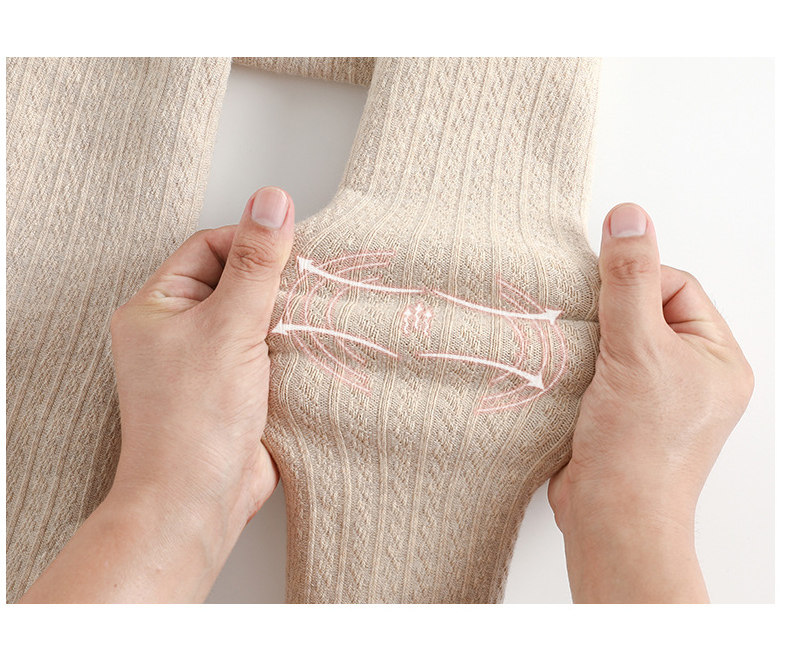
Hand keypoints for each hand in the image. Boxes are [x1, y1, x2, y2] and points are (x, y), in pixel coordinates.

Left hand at [20, 186, 294, 601]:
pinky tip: (312, 349)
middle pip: (235, 280)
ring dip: (286, 318)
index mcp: (157, 306)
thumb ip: (256, 264)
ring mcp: (205, 361)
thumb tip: (272, 200)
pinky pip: (266, 350)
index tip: (291, 252)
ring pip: (255, 317)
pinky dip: (290, 348)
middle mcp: (177, 330)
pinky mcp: (234, 387)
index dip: (251, 243)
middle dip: (274, 283)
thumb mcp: (230, 327)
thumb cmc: (195, 419)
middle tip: (308, 289)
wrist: (197, 500)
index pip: (209, 247)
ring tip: (312, 321)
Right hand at [547, 203, 752, 602]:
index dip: (635, 283)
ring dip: (589, 340)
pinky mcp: (623, 413)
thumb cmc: (638, 446)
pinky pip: (599, 368)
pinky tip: (565, 374)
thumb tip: (629, 216)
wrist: (611, 519)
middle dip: (608, 313)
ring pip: (617, 340)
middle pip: (644, 310)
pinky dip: (579, 365)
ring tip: (576, 358)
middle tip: (588, 331)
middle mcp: (693, 375)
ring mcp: (657, 397)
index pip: (676, 286)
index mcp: (718, 357)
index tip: (602, 300)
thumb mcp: (638, 349)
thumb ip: (629, 279)